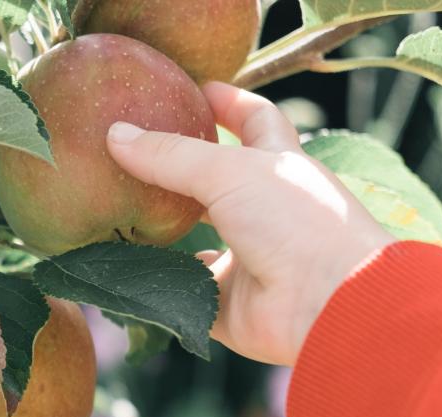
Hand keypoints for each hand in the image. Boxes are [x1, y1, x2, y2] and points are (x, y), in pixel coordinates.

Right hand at [105, 82, 396, 365]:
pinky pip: (187, 293)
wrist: (325, 304)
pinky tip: (131, 271)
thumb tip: (115, 135)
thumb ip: (172, 156)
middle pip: (218, 182)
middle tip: (137, 151)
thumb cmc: (295, 222)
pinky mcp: (231, 303)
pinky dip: (163, 284)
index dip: (228, 102)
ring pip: (199, 239)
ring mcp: (249, 258)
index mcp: (279, 167)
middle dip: (183, 168)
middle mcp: (266, 211)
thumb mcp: (230, 172)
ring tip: (119, 211)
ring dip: (166, 229)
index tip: (195, 88)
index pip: (255, 121)